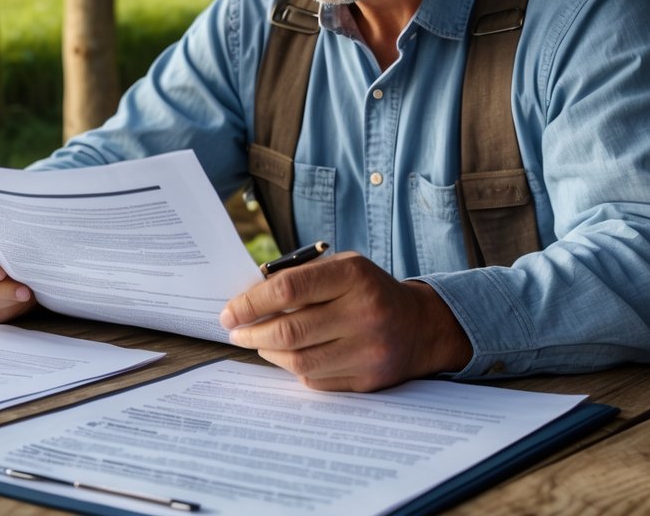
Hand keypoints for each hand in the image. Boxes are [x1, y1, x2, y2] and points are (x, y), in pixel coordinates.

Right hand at [0, 218, 35, 323]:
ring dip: (6, 300)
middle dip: (1, 289)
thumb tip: (19, 250)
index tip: (5, 272)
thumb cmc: (6, 233)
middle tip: (25, 290)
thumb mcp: (2, 227)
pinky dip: (5, 309)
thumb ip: (3, 234)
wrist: (9, 250)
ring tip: (26, 294)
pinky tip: (18, 301)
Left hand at [219, 251, 471, 391]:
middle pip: (289, 331)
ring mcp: (368, 351)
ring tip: (258, 341)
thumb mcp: (341, 268)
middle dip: (251, 332)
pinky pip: (314, 380)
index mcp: (353, 276)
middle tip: (234, 332)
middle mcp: (364, 314)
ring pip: (298, 361)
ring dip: (267, 352)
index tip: (229, 312)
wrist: (421, 327)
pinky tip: (288, 355)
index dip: (250, 302)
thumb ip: (298, 277)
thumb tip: (246, 298)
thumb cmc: (367, 291)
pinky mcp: (368, 381)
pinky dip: (294, 368)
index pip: (288, 289)